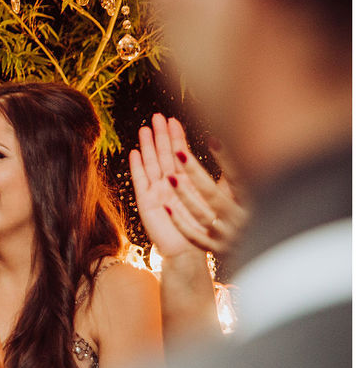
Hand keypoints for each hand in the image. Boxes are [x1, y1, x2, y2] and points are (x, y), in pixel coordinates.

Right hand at [130, 114, 246, 256]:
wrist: (189, 251)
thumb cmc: (204, 227)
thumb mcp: (220, 197)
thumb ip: (226, 177)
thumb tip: (233, 159)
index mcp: (184, 180)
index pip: (178, 153)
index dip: (176, 137)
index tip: (173, 119)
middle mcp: (169, 184)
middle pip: (163, 155)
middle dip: (160, 135)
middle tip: (156, 116)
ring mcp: (156, 192)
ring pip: (151, 164)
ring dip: (147, 147)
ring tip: (144, 129)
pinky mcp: (147, 203)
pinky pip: (141, 182)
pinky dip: (137, 168)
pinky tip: (134, 153)